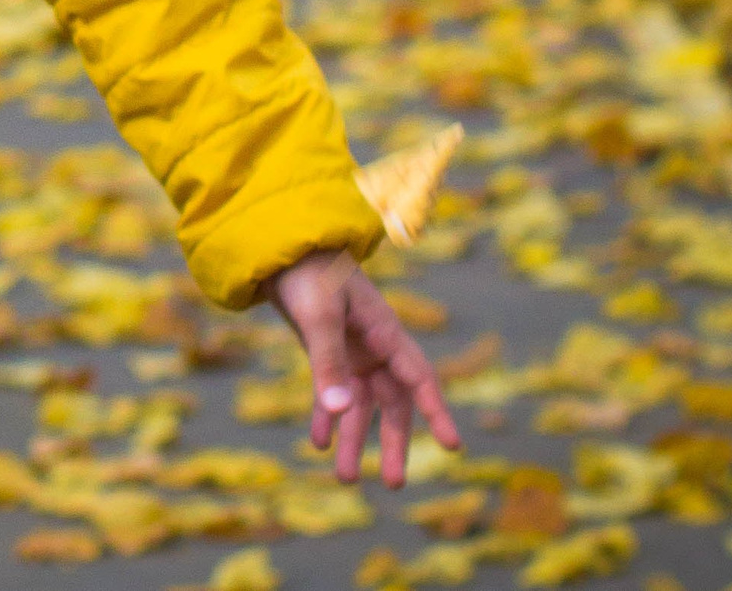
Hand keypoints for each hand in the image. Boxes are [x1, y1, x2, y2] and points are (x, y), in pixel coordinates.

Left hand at [265, 249, 461, 485]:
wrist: (279, 247)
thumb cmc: (308, 272)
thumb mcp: (319, 315)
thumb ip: (328, 362)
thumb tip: (341, 412)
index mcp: (384, 332)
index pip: (418, 377)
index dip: (436, 411)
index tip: (452, 446)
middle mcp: (374, 346)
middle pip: (392, 403)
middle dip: (393, 442)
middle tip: (395, 484)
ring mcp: (351, 350)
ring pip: (360, 405)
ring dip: (354, 439)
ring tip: (346, 479)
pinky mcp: (328, 351)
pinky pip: (333, 393)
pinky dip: (327, 417)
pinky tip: (319, 443)